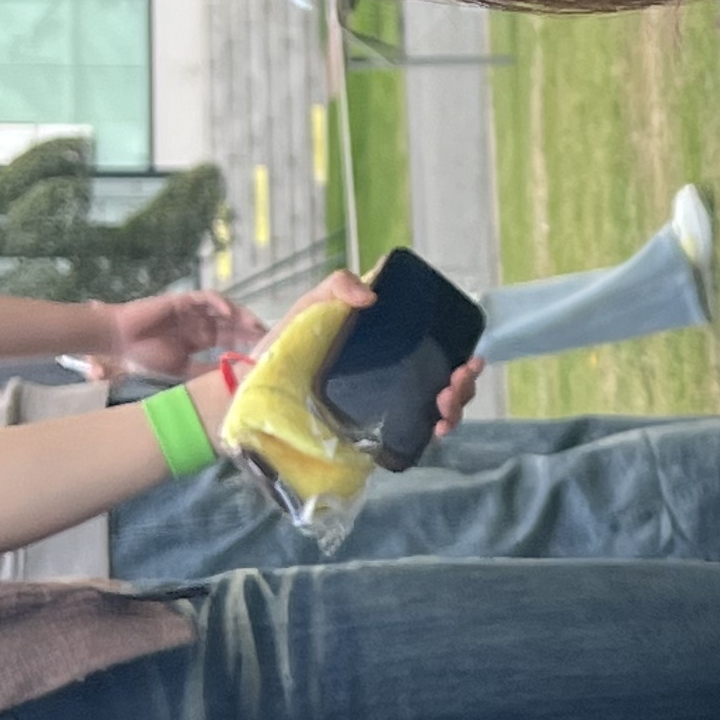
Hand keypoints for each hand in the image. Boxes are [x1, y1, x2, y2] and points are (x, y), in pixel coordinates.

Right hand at [88, 287, 263, 381]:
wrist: (118, 341)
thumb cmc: (144, 355)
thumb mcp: (181, 369)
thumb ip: (205, 371)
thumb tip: (233, 380)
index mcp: (202, 339)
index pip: (232, 339)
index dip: (249, 343)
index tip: (268, 352)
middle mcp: (201, 323)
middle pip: (234, 323)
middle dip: (252, 330)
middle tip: (272, 338)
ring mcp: (193, 311)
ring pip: (224, 309)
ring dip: (241, 316)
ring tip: (256, 326)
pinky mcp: (183, 300)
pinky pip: (205, 298)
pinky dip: (219, 303)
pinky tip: (229, 313)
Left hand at [287, 269, 484, 436]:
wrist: (254, 393)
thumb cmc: (283, 348)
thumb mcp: (310, 307)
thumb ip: (337, 288)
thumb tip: (371, 294)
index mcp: (388, 343)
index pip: (435, 344)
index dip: (458, 349)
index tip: (466, 355)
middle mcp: (395, 373)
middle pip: (447, 376)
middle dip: (465, 382)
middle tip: (458, 380)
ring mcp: (389, 402)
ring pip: (441, 404)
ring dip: (457, 405)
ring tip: (447, 406)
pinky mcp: (378, 430)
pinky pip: (417, 431)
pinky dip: (438, 429)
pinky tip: (438, 429)